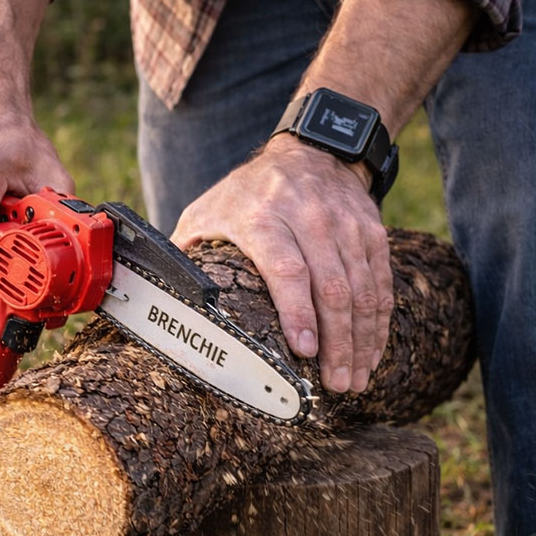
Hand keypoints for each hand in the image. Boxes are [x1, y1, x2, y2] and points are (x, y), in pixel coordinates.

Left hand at [171, 136, 392, 393]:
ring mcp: (346, 226)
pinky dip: (377, 321)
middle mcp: (310, 220)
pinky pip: (380, 282)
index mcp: (263, 219)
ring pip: (362, 290)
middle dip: (337, 343)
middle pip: (332, 288)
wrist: (311, 151)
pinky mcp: (371, 232)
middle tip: (336, 385)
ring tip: (354, 379)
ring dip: (361, 340)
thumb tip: (155, 294)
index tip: (304, 351)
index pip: (287, 270)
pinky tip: (371, 351)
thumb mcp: (207, 211)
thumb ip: (186, 250)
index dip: (298, 312)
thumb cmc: (247, 194)